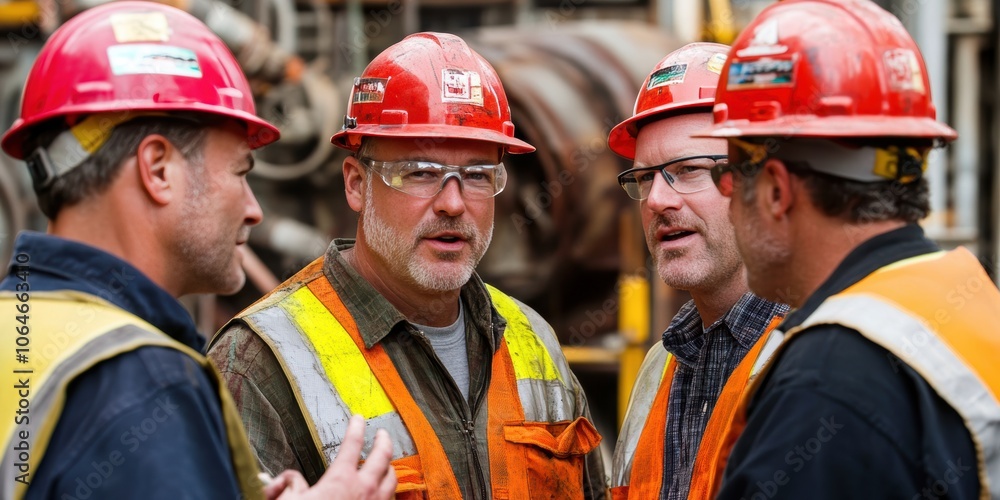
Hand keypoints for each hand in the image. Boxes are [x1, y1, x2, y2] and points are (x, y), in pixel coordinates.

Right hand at [265, 415, 395, 499]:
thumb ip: (289, 486)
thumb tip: (291, 479)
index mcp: (342, 479)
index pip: (353, 443)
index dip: (356, 427)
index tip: (359, 418)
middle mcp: (365, 489)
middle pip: (383, 456)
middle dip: (384, 440)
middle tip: (382, 433)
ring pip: (392, 479)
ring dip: (390, 467)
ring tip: (386, 462)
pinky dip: (388, 493)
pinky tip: (383, 493)